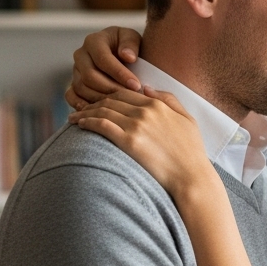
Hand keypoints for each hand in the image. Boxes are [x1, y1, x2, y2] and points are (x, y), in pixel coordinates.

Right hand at [67, 27, 143, 109]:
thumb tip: (128, 56)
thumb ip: (131, 44)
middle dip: (111, 89)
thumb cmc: (129, 48)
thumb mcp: (133, 39)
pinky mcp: (73, 85)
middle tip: (129, 98)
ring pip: (82, 87)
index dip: (119, 73)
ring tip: (119, 106)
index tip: (136, 85)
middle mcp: (81, 55)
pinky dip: (81, 105)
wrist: (122, 57)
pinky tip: (98, 113)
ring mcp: (75, 71)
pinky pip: (71, 96)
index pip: (103, 59)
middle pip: (90, 76)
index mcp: (94, 41)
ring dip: (100, 99)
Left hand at [69, 86, 216, 201]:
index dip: (107, 96)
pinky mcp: (129, 141)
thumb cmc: (192, 153)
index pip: (125, 93)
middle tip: (80, 109)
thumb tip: (147, 88)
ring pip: (102, 111)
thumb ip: (169, 100)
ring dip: (85, 112)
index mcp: (158, 104)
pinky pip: (102, 125)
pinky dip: (88, 122)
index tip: (97, 102)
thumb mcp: (188, 119)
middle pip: (110, 100)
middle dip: (92, 103)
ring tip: (74, 117)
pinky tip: (80, 125)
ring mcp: (136, 125)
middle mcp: (145, 111)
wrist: (191, 177)